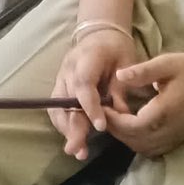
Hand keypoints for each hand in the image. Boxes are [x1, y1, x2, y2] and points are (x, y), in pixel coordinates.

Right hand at [50, 28, 136, 158]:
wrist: (101, 34)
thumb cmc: (116, 49)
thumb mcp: (127, 63)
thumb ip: (122, 88)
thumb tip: (122, 115)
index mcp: (87, 58)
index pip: (84, 84)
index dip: (90, 106)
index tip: (100, 127)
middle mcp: (68, 68)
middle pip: (65, 100)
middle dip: (73, 127)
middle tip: (79, 150)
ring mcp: (61, 77)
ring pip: (56, 106)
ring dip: (66, 129)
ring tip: (76, 150)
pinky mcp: (59, 86)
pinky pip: (56, 108)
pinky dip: (63, 124)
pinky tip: (72, 138)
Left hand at [103, 51, 183, 156]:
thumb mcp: (166, 63)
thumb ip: (142, 71)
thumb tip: (118, 76)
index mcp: (166, 111)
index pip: (134, 126)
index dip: (115, 121)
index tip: (102, 107)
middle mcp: (171, 129)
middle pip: (136, 140)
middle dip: (116, 130)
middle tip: (103, 114)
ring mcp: (176, 137)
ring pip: (144, 148)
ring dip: (126, 138)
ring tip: (114, 120)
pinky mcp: (178, 139)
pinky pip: (154, 149)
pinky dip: (138, 142)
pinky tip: (131, 127)